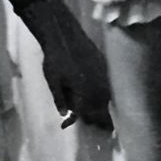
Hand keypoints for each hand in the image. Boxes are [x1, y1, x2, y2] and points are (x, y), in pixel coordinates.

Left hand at [37, 9, 112, 130]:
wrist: (65, 35)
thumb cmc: (56, 60)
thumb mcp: (53, 82)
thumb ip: (60, 100)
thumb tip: (64, 116)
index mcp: (87, 94)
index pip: (87, 116)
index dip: (75, 120)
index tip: (64, 124)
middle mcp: (100, 89)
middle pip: (102, 112)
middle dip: (94, 118)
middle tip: (82, 119)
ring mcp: (105, 78)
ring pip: (106, 100)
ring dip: (98, 107)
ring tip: (88, 107)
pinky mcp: (106, 69)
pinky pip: (107, 87)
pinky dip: (100, 93)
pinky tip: (91, 91)